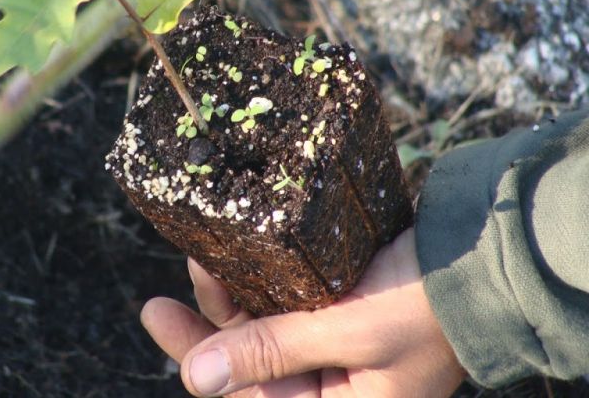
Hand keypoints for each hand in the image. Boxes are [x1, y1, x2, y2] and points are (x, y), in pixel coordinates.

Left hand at [141, 228, 464, 396]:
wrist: (482, 262)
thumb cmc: (422, 307)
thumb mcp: (344, 334)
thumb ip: (270, 354)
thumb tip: (195, 379)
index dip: (197, 361)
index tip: (158, 316)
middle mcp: (331, 386)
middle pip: (248, 365)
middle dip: (205, 330)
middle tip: (158, 302)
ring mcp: (332, 347)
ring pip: (262, 329)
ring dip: (230, 298)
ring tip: (200, 259)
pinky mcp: (337, 310)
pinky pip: (284, 302)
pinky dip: (259, 281)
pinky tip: (234, 255)